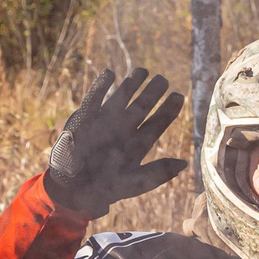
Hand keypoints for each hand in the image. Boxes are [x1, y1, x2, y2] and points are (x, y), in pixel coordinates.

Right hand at [40, 68, 189, 217]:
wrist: (73, 188)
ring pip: (122, 97)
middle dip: (153, 92)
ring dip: (131, 84)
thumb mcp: (135, 183)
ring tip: (142, 71)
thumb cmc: (106, 188)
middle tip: (163, 80)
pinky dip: (101, 85)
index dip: (169, 109)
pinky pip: (95, 97)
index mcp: (138, 144)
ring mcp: (106, 121)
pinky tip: (110, 74)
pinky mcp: (86, 118)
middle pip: (143, 105)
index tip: (179, 96)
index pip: (158, 122)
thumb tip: (185, 163)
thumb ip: (159, 172)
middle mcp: (124, 129)